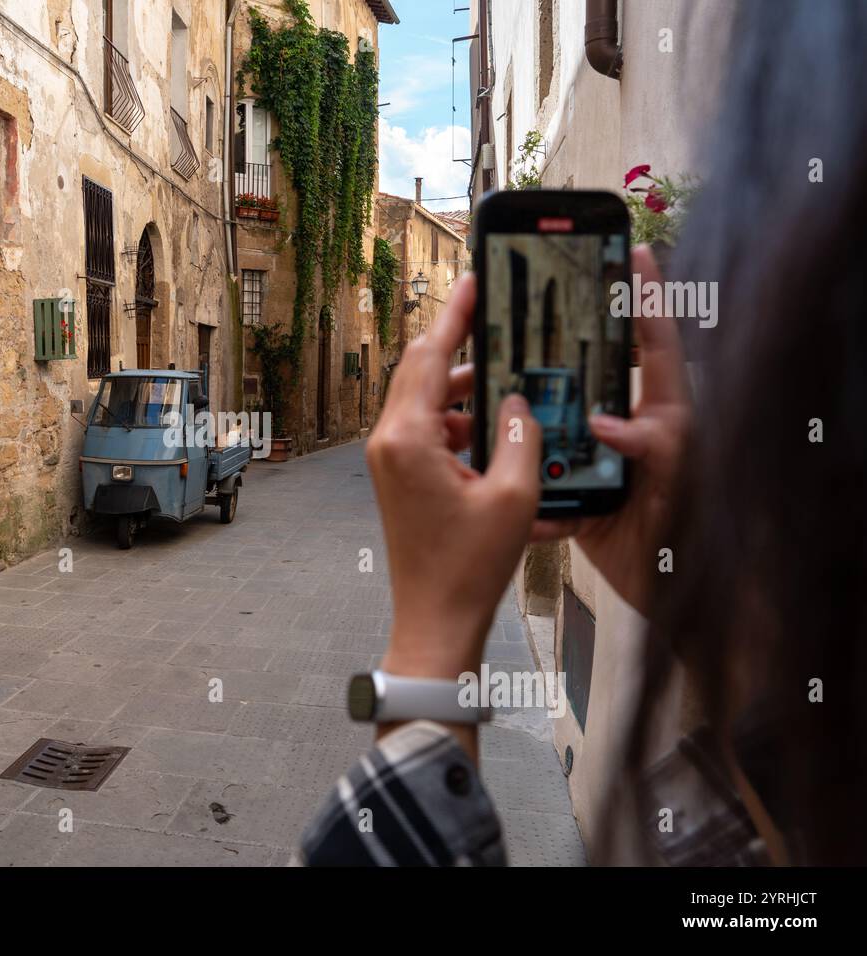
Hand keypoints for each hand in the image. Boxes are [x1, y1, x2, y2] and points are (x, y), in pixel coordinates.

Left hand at [369, 274, 540, 693]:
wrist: (435, 619)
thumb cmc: (468, 567)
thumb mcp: (513, 496)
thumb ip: (520, 436)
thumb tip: (516, 401)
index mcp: (408, 438)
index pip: (432, 356)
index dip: (456, 316)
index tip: (472, 282)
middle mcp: (388, 442)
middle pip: (421, 370)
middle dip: (460, 345)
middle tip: (495, 318)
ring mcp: (389, 460)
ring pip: (426, 400)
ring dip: (465, 389)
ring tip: (510, 386)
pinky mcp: (398, 476)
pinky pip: (426, 429)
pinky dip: (458, 421)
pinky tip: (495, 432)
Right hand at [531, 246, 690, 614]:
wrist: (672, 589)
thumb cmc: (693, 528)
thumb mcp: (682, 475)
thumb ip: (652, 441)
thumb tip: (605, 421)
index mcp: (663, 411)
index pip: (654, 343)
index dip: (646, 297)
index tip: (635, 252)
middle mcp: (626, 427)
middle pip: (589, 374)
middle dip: (560, 348)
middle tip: (533, 313)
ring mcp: (598, 460)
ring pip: (553, 424)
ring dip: (528, 418)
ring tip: (496, 395)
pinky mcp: (576, 494)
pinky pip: (540, 479)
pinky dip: (525, 482)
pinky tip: (506, 474)